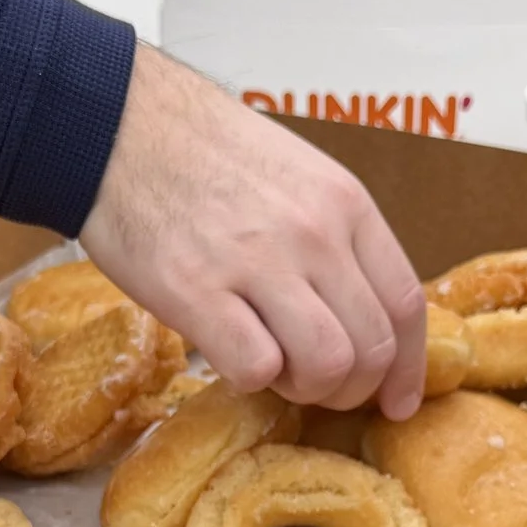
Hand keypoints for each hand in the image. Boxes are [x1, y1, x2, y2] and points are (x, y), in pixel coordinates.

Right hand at [80, 43, 426, 416]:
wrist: (120, 125)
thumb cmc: (205, 155)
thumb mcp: (299, 175)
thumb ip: (337, 239)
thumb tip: (364, 315)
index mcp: (345, 204)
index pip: (405, 304)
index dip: (406, 367)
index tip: (396, 400)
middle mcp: (313, 233)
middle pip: (372, 347)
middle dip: (351, 388)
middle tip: (316, 385)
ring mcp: (257, 261)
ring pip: (327, 366)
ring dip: (304, 388)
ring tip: (274, 367)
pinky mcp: (196, 291)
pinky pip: (256, 369)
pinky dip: (249, 378)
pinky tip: (229, 351)